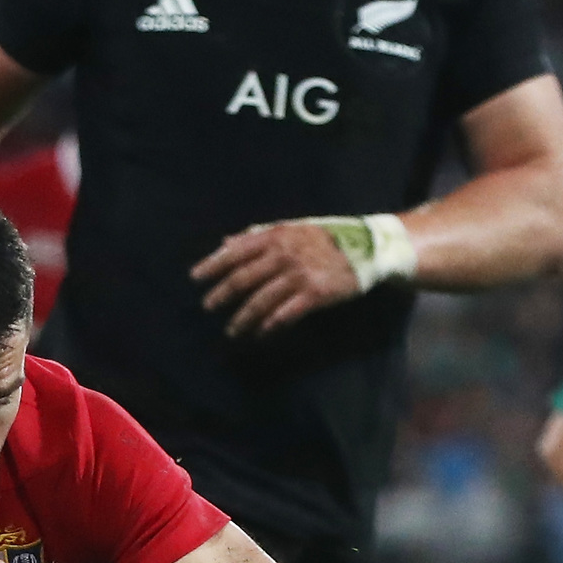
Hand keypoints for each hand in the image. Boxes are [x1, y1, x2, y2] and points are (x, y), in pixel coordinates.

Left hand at [193, 220, 365, 338]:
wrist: (367, 247)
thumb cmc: (324, 239)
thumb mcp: (291, 228)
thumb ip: (257, 236)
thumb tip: (224, 243)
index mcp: (276, 236)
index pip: (236, 251)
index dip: (213, 264)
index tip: (195, 278)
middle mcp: (284, 254)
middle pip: (244, 278)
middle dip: (221, 294)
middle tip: (207, 306)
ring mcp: (300, 275)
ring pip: (261, 301)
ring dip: (243, 318)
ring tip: (232, 330)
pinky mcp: (315, 294)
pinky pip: (286, 313)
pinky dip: (271, 325)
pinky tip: (261, 333)